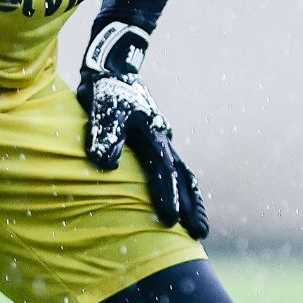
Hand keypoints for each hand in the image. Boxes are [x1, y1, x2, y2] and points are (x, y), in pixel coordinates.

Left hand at [77, 21, 208, 237]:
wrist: (114, 68)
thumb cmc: (105, 91)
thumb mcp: (102, 108)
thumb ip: (104, 134)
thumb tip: (105, 164)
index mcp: (151, 133)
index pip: (161, 168)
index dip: (165, 194)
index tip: (169, 219)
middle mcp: (163, 139)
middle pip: (183, 176)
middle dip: (191, 206)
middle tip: (199, 234)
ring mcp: (164, 140)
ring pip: (184, 174)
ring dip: (193, 201)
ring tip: (200, 229)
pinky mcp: (159, 142)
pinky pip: (177, 169)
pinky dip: (183, 188)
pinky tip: (186, 206)